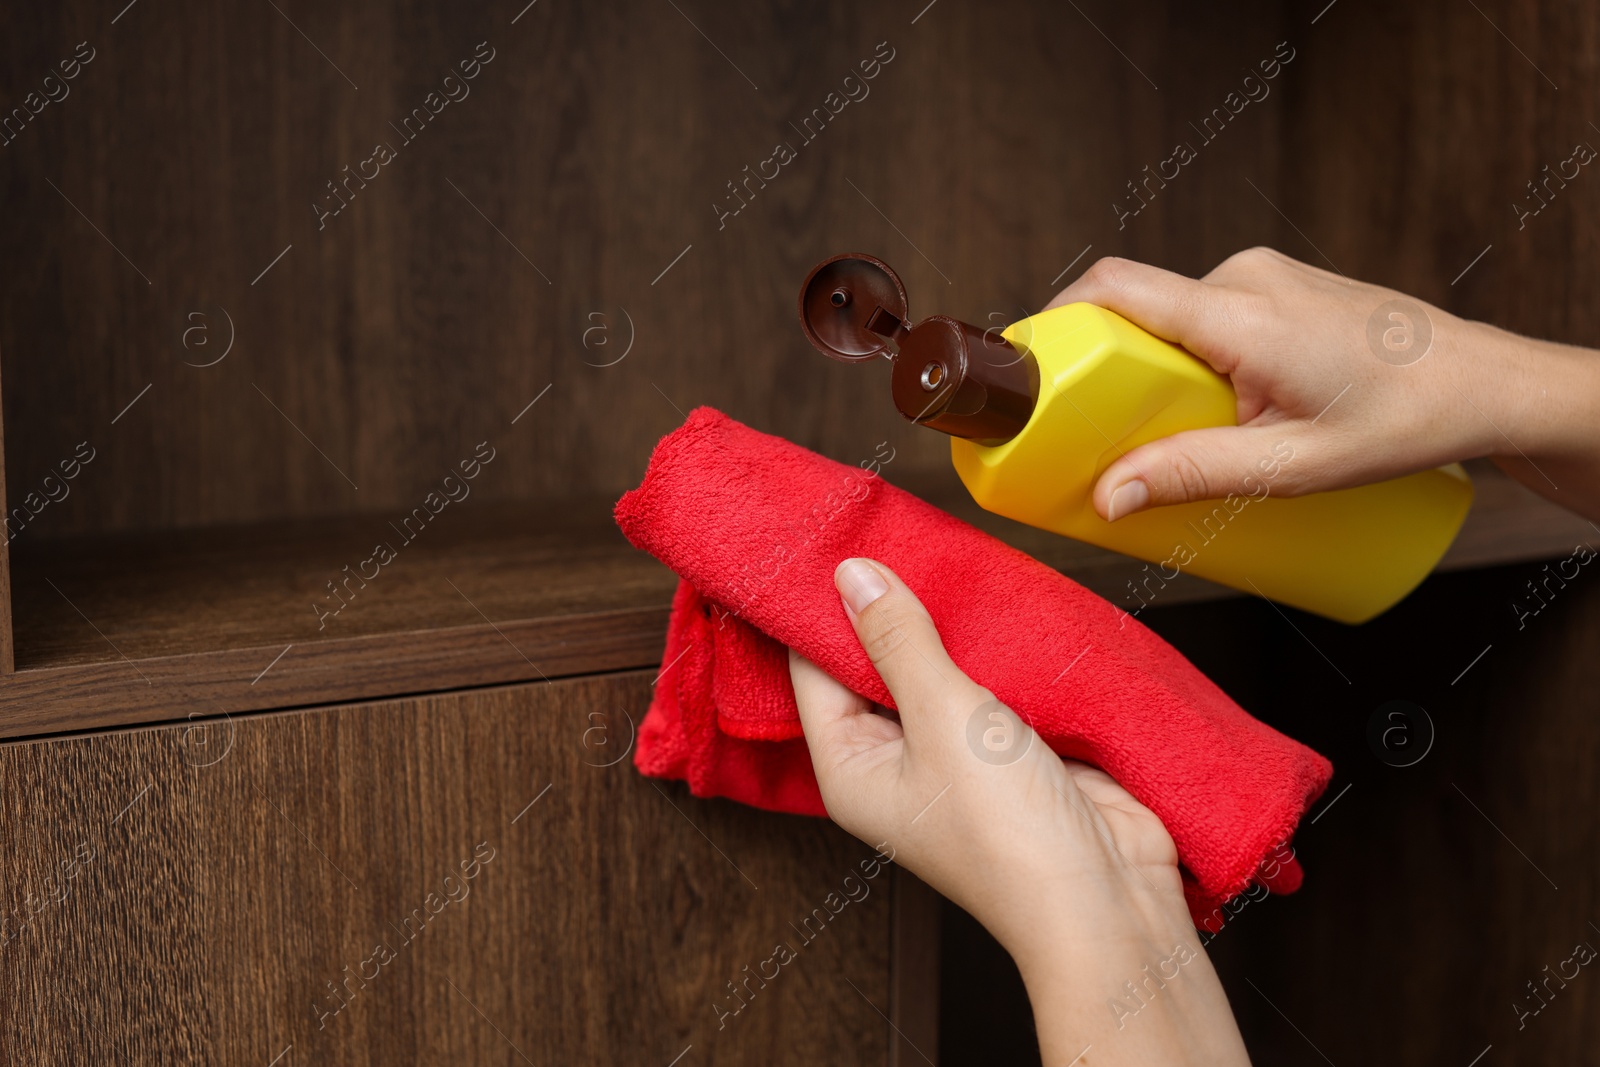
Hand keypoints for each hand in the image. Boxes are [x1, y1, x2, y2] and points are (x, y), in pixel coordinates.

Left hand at [790, 557, 1249, 1065]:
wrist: (1109, 898)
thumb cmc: (1008, 830)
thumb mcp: (942, 716)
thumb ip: (898, 641)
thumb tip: (850, 577)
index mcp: (850, 767)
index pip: (812, 669)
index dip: (817, 605)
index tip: (823, 539)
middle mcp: (893, 762)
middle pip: (873, 665)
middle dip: (885, 606)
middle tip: (887, 529)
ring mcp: (954, 755)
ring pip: (935, 668)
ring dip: (944, 622)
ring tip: (939, 548)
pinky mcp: (1010, 746)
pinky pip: (988, 679)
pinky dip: (991, 643)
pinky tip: (993, 593)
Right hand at [1048, 247, 1599, 523]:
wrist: (1484, 384)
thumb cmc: (1406, 421)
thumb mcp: (1293, 467)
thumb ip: (1195, 475)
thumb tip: (1110, 495)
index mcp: (1242, 314)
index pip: (1114, 289)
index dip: (1055, 323)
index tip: (1027, 375)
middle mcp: (1244, 277)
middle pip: (1130, 310)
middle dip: (1103, 373)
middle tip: (1104, 439)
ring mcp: (1261, 275)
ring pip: (1165, 315)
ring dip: (1150, 371)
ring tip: (1173, 435)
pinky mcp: (1272, 286)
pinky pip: (1199, 314)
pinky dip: (1184, 359)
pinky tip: (1213, 410)